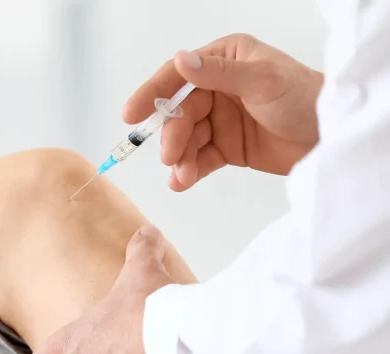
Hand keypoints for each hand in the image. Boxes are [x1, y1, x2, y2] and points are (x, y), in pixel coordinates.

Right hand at [124, 34, 323, 191]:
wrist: (332, 138)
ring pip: (187, 139)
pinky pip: (199, 158)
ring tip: (182, 175)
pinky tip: (182, 181)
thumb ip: (218, 73)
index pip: (178, 75)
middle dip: (173, 136)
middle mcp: (219, 88)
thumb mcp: (262, 80)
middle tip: (171, 156)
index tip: (131, 114)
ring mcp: (221, 119)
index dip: (152, 94)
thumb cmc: (306, 99)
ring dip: (180, 158)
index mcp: (225, 61)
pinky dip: (189, 171)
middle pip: (180, 113)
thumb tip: (181, 61)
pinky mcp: (227, 147)